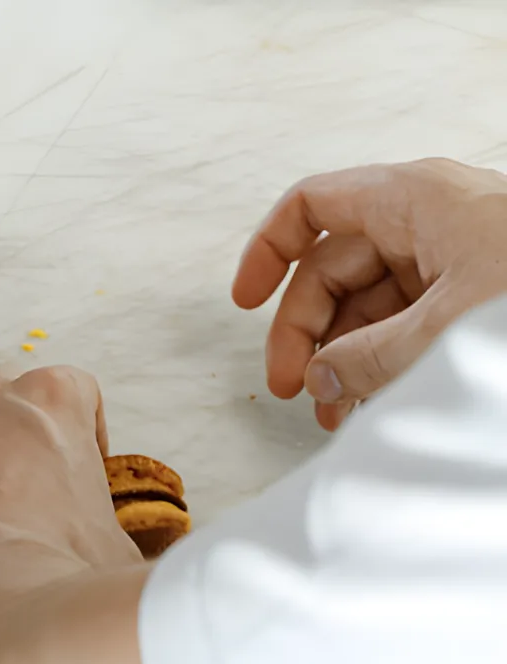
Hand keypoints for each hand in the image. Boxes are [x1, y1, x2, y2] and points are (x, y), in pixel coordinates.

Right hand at [234, 158, 506, 430]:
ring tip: (336, 412)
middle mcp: (430, 221)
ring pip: (369, 305)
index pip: (313, 207)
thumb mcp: (437, 332)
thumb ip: (363, 358)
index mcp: (414, 199)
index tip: (242, 303)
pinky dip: (381, 363)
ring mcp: (454, 258)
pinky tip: (371, 403)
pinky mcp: (473, 294)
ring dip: (343, 361)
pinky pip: (406, 324)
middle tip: (294, 389)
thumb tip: (320, 381)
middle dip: (307, 333)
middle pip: (334, 268)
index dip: (268, 252)